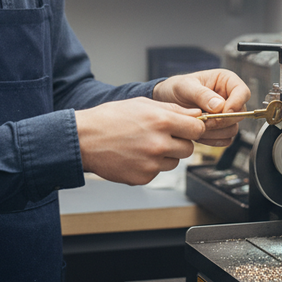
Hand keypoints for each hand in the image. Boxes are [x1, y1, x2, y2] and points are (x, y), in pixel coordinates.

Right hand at [76, 97, 205, 185]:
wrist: (84, 139)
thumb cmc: (110, 118)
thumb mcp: (142, 104)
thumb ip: (173, 109)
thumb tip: (196, 114)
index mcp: (162, 121)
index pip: (197, 129)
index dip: (193, 127)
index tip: (186, 127)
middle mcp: (159, 144)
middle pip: (189, 148)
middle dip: (179, 142)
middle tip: (161, 136)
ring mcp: (151, 163)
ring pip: (174, 162)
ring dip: (165, 155)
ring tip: (143, 145)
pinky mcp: (143, 178)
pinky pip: (157, 172)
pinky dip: (150, 166)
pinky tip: (134, 155)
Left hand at [152, 69, 250, 146]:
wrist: (166, 101)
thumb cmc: (176, 88)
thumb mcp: (185, 86)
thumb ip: (202, 94)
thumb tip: (219, 105)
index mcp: (226, 81)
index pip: (243, 93)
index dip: (236, 104)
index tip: (221, 112)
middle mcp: (230, 98)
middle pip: (240, 114)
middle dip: (220, 121)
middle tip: (202, 121)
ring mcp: (226, 115)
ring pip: (233, 129)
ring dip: (215, 132)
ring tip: (197, 126)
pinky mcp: (220, 129)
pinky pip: (225, 139)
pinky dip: (212, 140)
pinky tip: (198, 134)